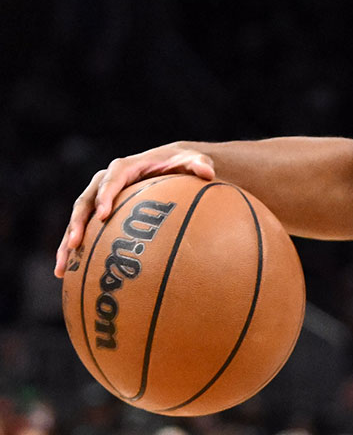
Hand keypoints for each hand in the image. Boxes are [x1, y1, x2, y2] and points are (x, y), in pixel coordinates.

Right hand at [54, 144, 215, 277]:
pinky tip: (66, 274)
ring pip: (78, 219)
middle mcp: (106, 181)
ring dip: (67, 242)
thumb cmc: (182, 164)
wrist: (169, 165)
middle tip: (75, 244)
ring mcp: (99, 197)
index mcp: (126, 167)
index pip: (111, 179)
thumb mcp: (193, 161)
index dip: (105, 196)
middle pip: (86, 201)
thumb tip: (208, 172)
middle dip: (77, 222)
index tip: (103, 214)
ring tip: (62, 268)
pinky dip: (73, 250)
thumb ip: (199, 164)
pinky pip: (83, 231)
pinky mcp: (99, 212)